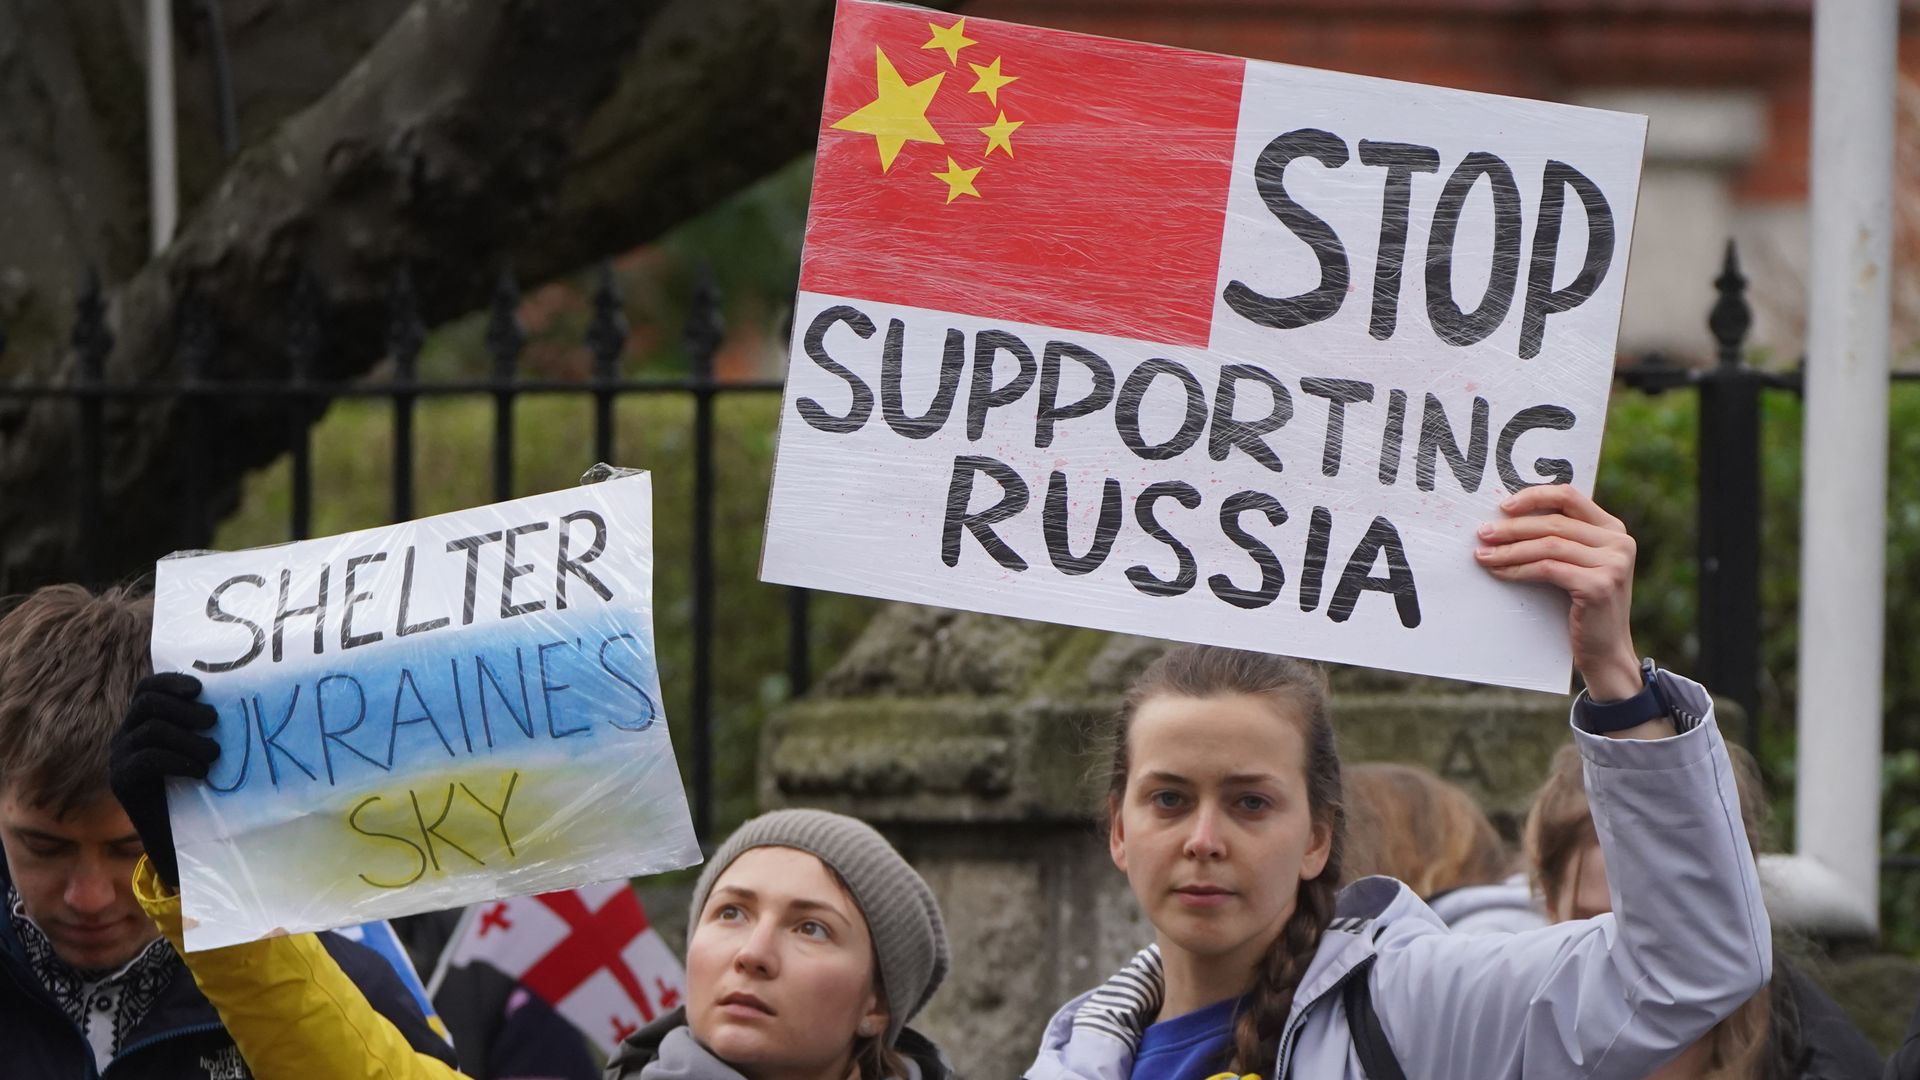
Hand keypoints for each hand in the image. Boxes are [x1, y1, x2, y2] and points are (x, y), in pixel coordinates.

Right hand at [108, 673, 219, 887]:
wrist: (181, 836)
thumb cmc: (201, 786)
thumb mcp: (203, 749)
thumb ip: (207, 724)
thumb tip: (242, 695)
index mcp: (143, 721)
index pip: (147, 688)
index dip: (170, 682)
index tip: (199, 689)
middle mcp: (126, 735)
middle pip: (146, 703)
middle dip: (183, 708)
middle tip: (214, 722)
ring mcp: (120, 757)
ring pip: (150, 730)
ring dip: (188, 738)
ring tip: (214, 754)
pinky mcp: (121, 781)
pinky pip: (146, 758)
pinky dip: (178, 760)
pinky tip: (200, 772)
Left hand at [1474, 484, 1641, 701]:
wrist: (1606, 651)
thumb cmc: (1583, 606)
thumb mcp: (1579, 564)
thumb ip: (1562, 539)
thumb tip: (1508, 518)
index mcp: (1613, 529)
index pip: (1570, 496)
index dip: (1534, 496)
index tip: (1503, 506)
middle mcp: (1619, 541)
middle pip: (1554, 522)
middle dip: (1512, 527)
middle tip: (1482, 533)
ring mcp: (1613, 563)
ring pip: (1548, 545)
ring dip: (1510, 549)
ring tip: (1483, 554)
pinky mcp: (1599, 585)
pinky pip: (1547, 569)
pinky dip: (1518, 569)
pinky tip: (1499, 572)